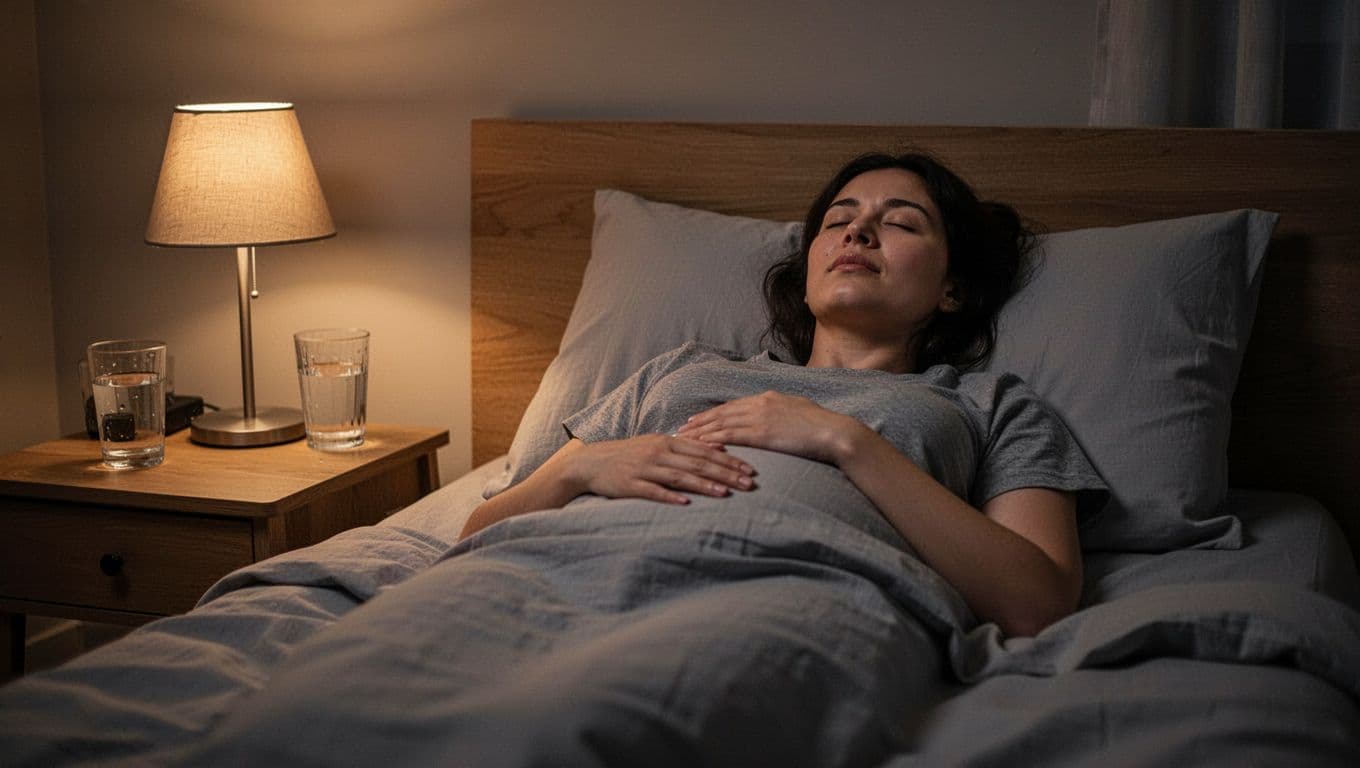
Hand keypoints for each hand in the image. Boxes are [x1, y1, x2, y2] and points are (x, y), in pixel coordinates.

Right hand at [558, 434, 755, 504]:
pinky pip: (654, 491)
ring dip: (705, 484)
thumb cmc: (629, 455)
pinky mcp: (631, 484)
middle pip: (698, 463)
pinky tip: (686, 503)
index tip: (750, 469)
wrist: (591, 463)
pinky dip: (670, 496)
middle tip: (748, 484)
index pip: (705, 450)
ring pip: (680, 476)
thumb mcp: (657, 445)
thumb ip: (686, 447)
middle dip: (725, 473)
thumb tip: (718, 448)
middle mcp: (659, 452)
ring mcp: (645, 468)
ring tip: (726, 493)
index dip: (729, 460)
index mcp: (667, 441)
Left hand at [676, 391, 865, 464]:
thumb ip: (784, 411)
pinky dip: (712, 440)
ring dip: (700, 431)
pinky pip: (730, 436)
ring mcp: (759, 417)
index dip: (715, 413)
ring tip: (684, 438)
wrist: (834, 432)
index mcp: (768, 397)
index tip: (699, 418)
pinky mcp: (761, 433)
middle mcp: (760, 403)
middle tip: (683, 428)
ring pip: (721, 423)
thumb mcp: (800, 410)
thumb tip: (779, 415)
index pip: (734, 406)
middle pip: (722, 413)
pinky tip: (700, 445)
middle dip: (701, 421)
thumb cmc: (823, 425)